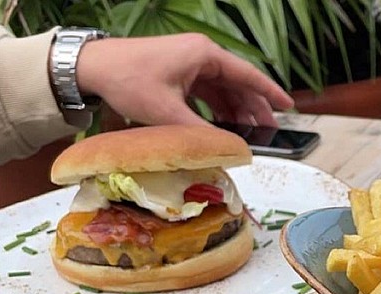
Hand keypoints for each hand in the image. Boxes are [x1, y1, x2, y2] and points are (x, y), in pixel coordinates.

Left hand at [76, 33, 293, 127]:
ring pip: (224, 89)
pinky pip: (208, 92)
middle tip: (270, 132)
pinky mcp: (179, 73)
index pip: (248, 76)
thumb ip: (202, 133)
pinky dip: (218, 109)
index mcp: (204, 55)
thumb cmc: (128, 80)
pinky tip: (223, 127)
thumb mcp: (169, 113)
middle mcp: (201, 55)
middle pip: (239, 84)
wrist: (92, 68)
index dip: (270, 94)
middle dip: (255, 109)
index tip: (289, 107)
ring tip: (249, 134)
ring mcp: (190, 63)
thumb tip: (228, 151)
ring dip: (236, 111)